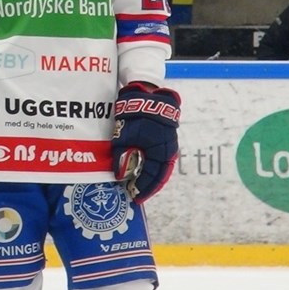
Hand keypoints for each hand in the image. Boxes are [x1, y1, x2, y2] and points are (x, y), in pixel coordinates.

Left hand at [112, 82, 180, 201]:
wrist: (147, 93)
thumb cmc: (134, 114)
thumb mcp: (124, 135)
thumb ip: (122, 155)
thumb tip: (120, 175)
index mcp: (160, 150)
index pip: (153, 176)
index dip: (143, 188)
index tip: (133, 196)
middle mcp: (167, 150)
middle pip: (158, 174)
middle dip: (147, 185)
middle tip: (135, 194)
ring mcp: (167, 145)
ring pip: (159, 167)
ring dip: (149, 177)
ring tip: (137, 185)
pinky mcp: (164, 140)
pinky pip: (159, 158)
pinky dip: (151, 166)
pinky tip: (141, 170)